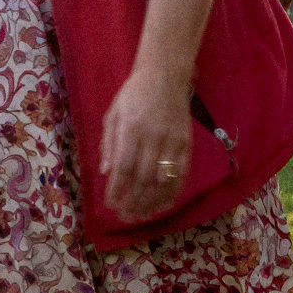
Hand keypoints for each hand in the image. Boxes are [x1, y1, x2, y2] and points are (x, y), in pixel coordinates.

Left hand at [97, 67, 199, 223]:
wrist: (165, 76)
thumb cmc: (133, 95)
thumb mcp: (113, 114)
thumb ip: (109, 144)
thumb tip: (106, 173)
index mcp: (131, 128)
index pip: (124, 166)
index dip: (117, 189)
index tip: (110, 205)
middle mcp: (153, 136)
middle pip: (143, 178)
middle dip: (133, 201)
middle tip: (125, 216)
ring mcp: (172, 140)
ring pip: (163, 179)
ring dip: (151, 202)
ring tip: (141, 215)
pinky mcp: (186, 143)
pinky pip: (181, 173)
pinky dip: (172, 192)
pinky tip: (163, 204)